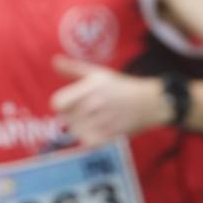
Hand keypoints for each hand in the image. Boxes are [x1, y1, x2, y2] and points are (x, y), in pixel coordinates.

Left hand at [50, 56, 168, 145]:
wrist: (149, 103)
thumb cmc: (120, 86)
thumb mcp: (98, 73)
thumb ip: (73, 68)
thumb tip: (54, 60)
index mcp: (91, 87)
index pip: (58, 104)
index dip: (62, 103)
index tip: (73, 101)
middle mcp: (95, 104)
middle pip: (66, 118)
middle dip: (74, 115)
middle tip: (90, 109)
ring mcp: (102, 121)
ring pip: (75, 131)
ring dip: (81, 127)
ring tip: (95, 119)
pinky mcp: (109, 136)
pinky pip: (86, 142)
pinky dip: (90, 138)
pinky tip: (99, 130)